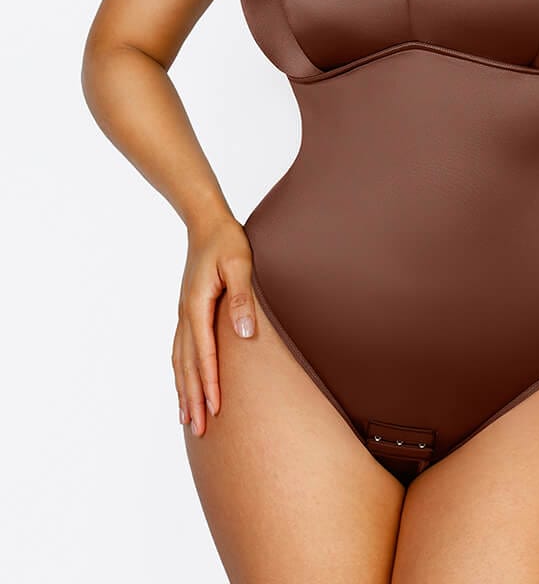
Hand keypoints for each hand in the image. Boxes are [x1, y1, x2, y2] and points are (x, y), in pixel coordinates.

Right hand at [171, 215, 257, 436]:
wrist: (207, 222)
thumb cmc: (228, 241)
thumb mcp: (241, 264)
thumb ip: (243, 299)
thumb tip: (244, 335)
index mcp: (198, 305)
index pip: (204, 352)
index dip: (209, 382)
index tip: (215, 409)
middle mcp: (186, 313)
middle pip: (187, 364)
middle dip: (193, 397)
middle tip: (199, 431)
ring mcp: (184, 313)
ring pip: (180, 360)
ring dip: (183, 390)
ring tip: (187, 419)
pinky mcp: (188, 310)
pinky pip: (180, 349)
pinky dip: (181, 372)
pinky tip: (184, 384)